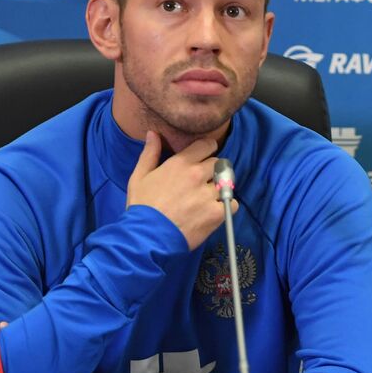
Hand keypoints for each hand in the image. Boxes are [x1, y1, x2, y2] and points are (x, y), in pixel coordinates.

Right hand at [126, 130, 235, 250]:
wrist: (147, 238)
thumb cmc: (141, 207)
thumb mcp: (139, 177)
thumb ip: (150, 153)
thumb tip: (154, 133)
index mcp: (181, 163)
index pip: (208, 145)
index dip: (206, 150)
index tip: (203, 158)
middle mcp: (198, 175)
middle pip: (219, 164)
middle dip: (212, 171)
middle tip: (201, 183)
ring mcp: (209, 194)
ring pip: (226, 183)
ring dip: (219, 189)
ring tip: (206, 199)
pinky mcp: (217, 212)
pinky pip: (232, 203)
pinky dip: (226, 207)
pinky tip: (213, 211)